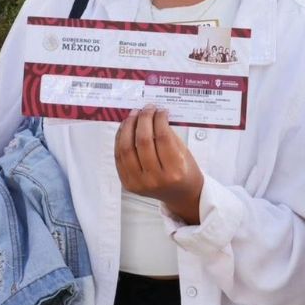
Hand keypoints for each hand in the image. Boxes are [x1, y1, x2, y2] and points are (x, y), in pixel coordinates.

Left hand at [114, 106, 203, 224]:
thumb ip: (169, 134)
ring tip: (134, 115)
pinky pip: (119, 157)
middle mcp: (155, 179)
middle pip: (143, 141)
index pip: (163, 138)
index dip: (159, 119)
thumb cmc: (184, 172)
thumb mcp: (184, 153)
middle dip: (143, 119)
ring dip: (128, 127)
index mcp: (175, 171)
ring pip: (127, 148)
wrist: (180, 195)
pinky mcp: (128, 183)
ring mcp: (139, 183)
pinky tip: (126, 128)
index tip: (160, 110)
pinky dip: (120, 139)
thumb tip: (154, 113)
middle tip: (147, 108)